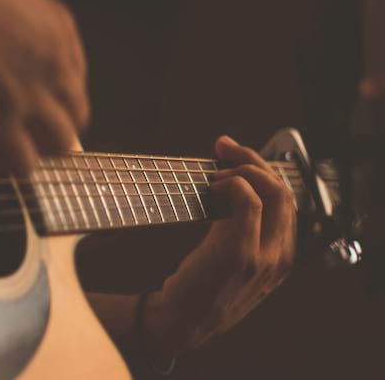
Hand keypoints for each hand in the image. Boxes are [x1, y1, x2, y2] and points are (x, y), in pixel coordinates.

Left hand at [0, 0, 88, 172]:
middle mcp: (35, 89)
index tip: (10, 156)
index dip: (16, 164)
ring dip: (62, 115)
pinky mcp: (60, 25)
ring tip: (41, 103)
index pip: (26, 164)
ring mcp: (53, 55)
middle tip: (31, 135)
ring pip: (79, 108)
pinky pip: (78, 65)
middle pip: (63, 142)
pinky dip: (66, 77)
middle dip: (46, 146)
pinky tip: (43, 68)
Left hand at [144, 136, 295, 355]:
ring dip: (241, 169)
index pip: (287, 202)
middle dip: (255, 160)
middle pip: (284, 190)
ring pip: (270, 190)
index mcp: (282, 258)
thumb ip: (245, 233)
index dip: (264, 172)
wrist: (181, 323)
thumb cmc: (201, 289)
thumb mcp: (236, 265)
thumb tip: (233, 188)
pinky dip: (231, 183)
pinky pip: (247, 199)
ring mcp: (263, 255)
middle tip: (226, 148)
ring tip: (216, 172)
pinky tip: (212, 188)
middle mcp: (280, 256)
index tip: (236, 156)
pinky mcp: (239, 251)